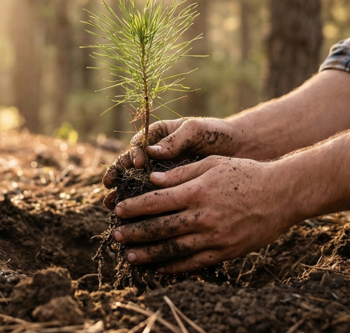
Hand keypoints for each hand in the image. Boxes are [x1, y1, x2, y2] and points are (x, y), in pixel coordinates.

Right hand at [102, 118, 240, 208]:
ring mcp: (162, 173)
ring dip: (123, 196)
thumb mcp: (197, 131)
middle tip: (109, 190)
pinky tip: (134, 218)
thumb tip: (151, 151)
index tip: (138, 164)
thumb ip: (176, 139)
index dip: (133, 155)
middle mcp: (155, 155)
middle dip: (118, 179)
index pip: (138, 145)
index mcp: (158, 136)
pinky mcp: (171, 190)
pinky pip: (153, 198)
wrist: (239, 150)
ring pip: (136, 184)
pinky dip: (142, 209)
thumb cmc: (216, 135)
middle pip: (130, 167)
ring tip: (111, 208)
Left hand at [110, 156, 298, 273]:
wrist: (282, 194)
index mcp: (197, 192)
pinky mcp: (225, 251)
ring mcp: (214, 237)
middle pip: (160, 228)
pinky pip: (194, 263)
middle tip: (117, 236)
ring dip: (149, 254)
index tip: (118, 211)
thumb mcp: (212, 164)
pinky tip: (160, 268)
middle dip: (135, 233)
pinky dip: (174, 267)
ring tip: (131, 256)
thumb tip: (152, 179)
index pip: (156, 202)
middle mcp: (203, 216)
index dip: (134, 208)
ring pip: (173, 249)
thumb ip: (181, 173)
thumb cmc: (246, 173)